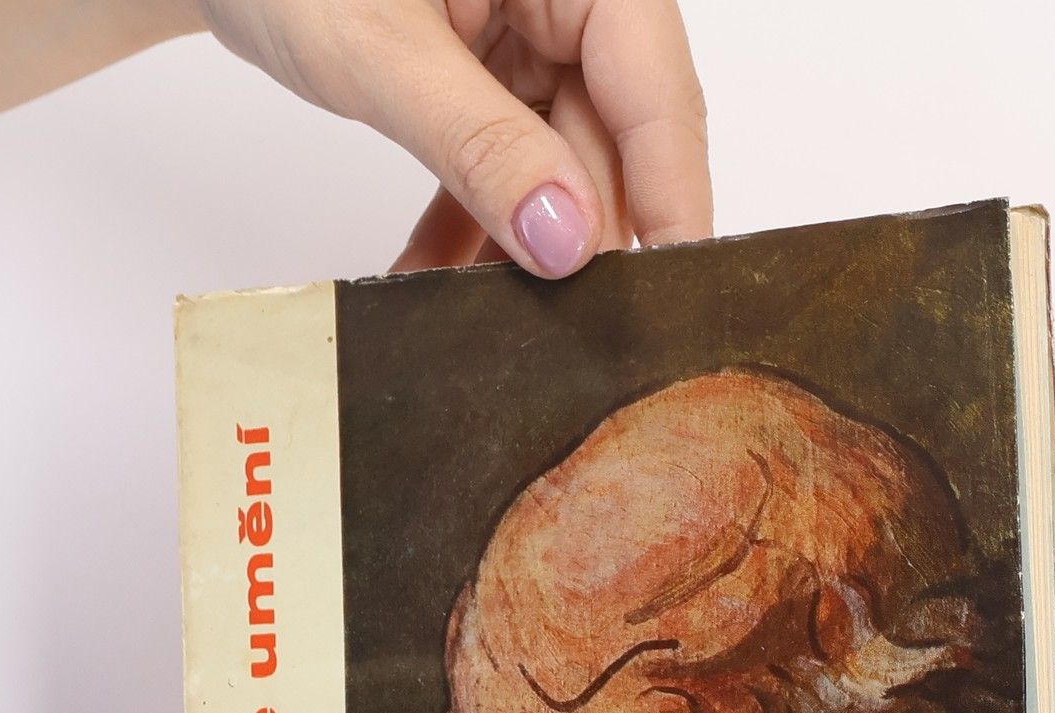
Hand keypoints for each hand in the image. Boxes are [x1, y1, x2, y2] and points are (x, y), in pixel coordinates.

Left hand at [185, 0, 710, 274]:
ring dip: (516, 248)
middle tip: (561, 340)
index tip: (674, 298)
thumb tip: (566, 243)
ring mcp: (526, 30)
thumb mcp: (380, 49)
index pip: (656, 89)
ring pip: (558, 165)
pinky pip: (503, 161)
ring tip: (485, 325)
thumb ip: (479, 145)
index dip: (674, 199)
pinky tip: (438, 284)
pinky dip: (471, 223)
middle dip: (577, 241)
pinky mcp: (484, 68)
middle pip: (611, 140)